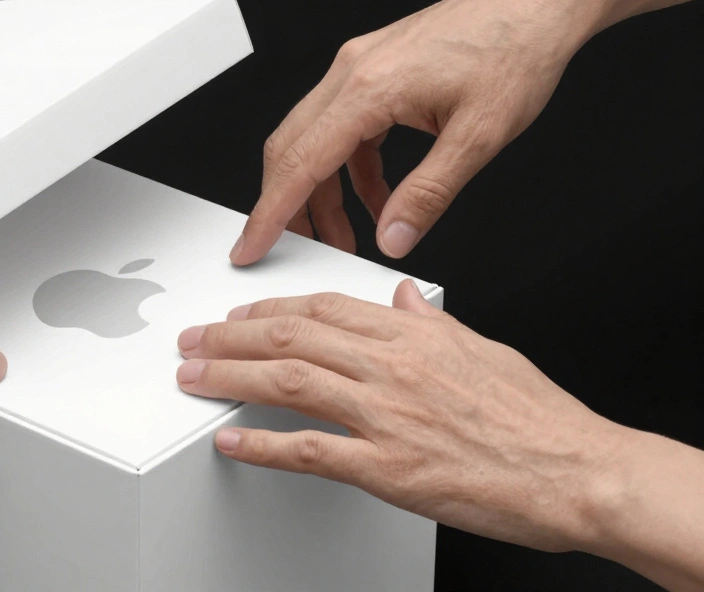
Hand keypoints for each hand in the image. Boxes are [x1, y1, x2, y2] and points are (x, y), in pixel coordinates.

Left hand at [174, 281, 628, 552]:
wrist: (577, 473)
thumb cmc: (538, 418)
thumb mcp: (485, 348)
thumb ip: (433, 322)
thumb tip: (402, 296)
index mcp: (414, 334)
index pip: (323, 307)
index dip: (269, 308)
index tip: (238, 313)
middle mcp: (393, 367)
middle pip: (292, 337)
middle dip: (230, 336)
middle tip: (193, 340)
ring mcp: (387, 416)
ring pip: (288, 382)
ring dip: (229, 377)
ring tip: (192, 377)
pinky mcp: (387, 469)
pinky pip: (309, 451)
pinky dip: (262, 445)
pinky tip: (229, 439)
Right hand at [230, 0, 602, 263]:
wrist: (540, 1)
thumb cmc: (517, 51)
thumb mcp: (479, 137)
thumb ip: (429, 194)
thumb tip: (393, 237)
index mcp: (368, 88)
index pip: (299, 162)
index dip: (270, 212)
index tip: (250, 246)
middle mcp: (351, 72)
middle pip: (291, 149)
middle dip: (288, 207)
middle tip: (296, 250)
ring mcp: (359, 65)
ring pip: (314, 140)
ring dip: (323, 192)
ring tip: (348, 235)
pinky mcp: (374, 68)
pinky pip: (342, 127)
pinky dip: (350, 168)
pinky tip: (379, 196)